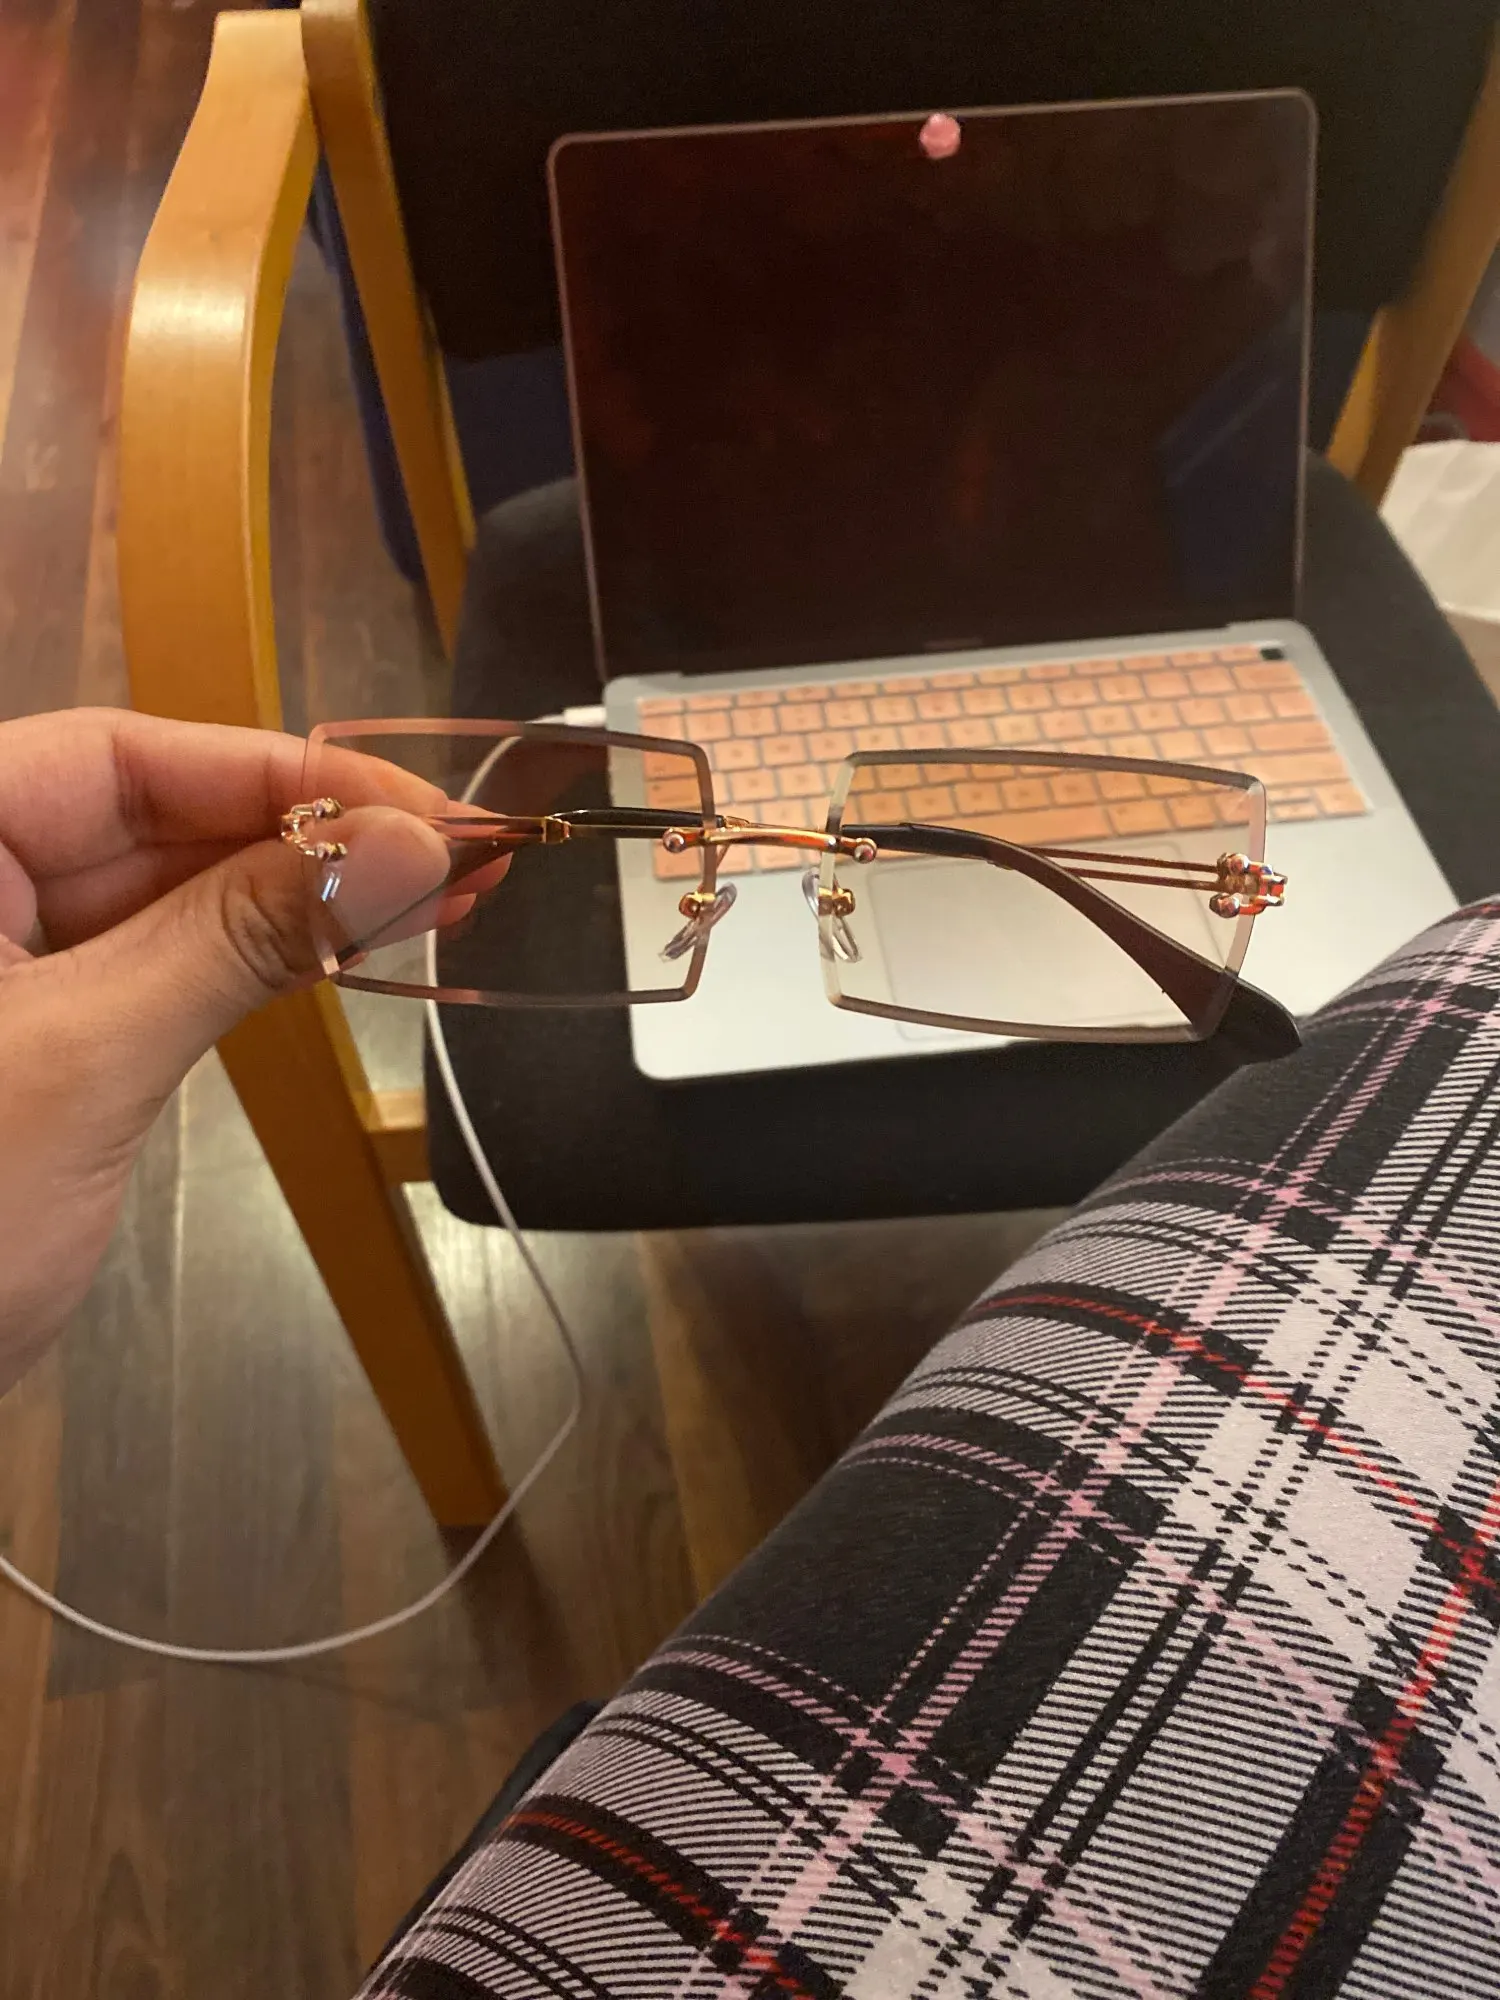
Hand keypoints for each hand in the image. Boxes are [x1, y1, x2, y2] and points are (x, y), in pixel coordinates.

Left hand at [0, 707, 445, 1394]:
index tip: (422, 810)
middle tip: (467, 863)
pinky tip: (352, 949)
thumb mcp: (83, 1062)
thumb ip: (240, 938)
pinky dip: (254, 963)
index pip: (121, 757)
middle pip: (152, 818)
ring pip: (167, 896)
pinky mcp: (38, 1039)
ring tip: (445, 901)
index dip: (280, 773)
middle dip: (310, 837)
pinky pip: (159, 970)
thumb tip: (411, 840)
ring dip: (301, 900)